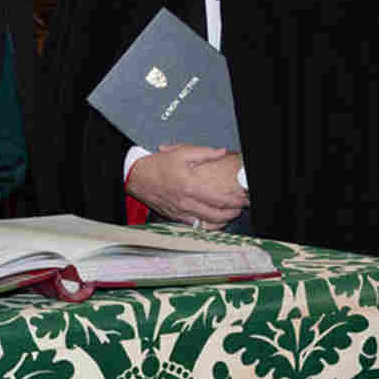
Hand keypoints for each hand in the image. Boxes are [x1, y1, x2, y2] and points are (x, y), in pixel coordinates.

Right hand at [124, 145, 247, 228]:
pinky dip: (207, 226)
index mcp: (189, 186)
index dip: (234, 201)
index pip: (219, 199)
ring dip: (222, 222)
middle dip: (232, 213)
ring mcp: (179, 212)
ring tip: (229, 215)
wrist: (136, 177)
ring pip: (206, 224)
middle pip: (216, 215)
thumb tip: (221, 152)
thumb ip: (204, 153)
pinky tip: (213, 221)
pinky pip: (195, 226)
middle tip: (239, 208)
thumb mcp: (181, 153)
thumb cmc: (156, 166)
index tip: (242, 199)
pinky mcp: (174, 217)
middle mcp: (185, 202)